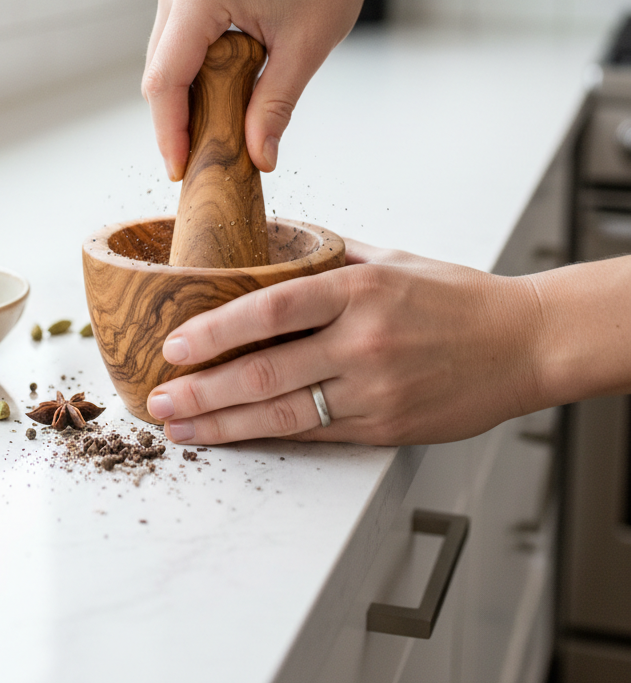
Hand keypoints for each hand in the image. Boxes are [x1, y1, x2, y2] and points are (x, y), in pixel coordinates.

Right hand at [142, 0, 387, 180]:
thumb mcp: (303, 51)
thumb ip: (274, 108)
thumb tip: (259, 160)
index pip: (166, 79)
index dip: (169, 131)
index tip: (180, 170)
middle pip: (159, 71)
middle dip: (176, 120)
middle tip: (200, 163)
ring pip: (165, 59)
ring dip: (185, 98)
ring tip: (213, 136)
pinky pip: (178, 42)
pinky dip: (193, 75)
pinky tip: (217, 100)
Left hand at [146, 240, 545, 445]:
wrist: (523, 344)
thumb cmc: (457, 296)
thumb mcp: (392, 258)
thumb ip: (330, 255)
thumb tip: (273, 244)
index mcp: (360, 290)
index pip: (272, 310)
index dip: (216, 330)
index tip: (175, 344)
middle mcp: (363, 342)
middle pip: (265, 372)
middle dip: (201, 390)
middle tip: (159, 396)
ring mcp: (374, 391)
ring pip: (283, 414)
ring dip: (223, 424)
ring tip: (180, 427)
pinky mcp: (385, 428)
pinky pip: (316, 435)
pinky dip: (270, 437)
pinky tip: (237, 436)